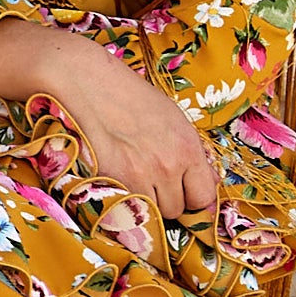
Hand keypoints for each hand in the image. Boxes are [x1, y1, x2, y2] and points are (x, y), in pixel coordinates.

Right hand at [39, 46, 217, 216]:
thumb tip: (210, 181)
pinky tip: (114, 179)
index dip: (192, 197)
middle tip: (148, 179)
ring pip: (150, 214)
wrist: (86, 82)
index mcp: (187, 147)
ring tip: (128, 176)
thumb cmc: (128, 96)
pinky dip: (120, 201)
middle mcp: (168, 166)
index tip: (181, 191)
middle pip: (176, 210)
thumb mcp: (172, 118)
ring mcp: (139, 177)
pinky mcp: (111, 183)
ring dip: (142, 202)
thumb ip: (192, 154)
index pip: (203, 197)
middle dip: (165, 199)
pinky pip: (124, 210)